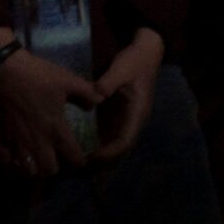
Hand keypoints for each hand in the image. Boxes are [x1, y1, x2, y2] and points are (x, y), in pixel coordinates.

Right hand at [0, 32, 103, 177]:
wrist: (1, 67)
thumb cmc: (36, 74)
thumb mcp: (66, 79)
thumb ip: (86, 93)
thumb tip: (97, 103)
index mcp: (56, 128)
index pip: (74, 157)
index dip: (79, 160)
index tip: (78, 156)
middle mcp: (37, 141)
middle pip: (49, 170)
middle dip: (54, 167)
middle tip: (53, 157)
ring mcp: (16, 142)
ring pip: (27, 170)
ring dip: (32, 167)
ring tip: (32, 158)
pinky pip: (4, 160)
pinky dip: (9, 161)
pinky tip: (10, 153)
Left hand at [90, 27, 164, 163]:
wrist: (145, 53)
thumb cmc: (134, 61)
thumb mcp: (121, 68)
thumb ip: (109, 81)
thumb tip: (96, 94)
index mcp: (137, 114)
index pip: (125, 141)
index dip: (110, 152)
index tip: (93, 158)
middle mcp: (132, 122)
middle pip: (119, 150)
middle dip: (103, 162)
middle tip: (81, 169)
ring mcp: (125, 120)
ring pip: (114, 146)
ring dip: (100, 158)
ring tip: (78, 166)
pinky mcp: (118, 116)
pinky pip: (108, 136)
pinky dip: (97, 146)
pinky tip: (80, 150)